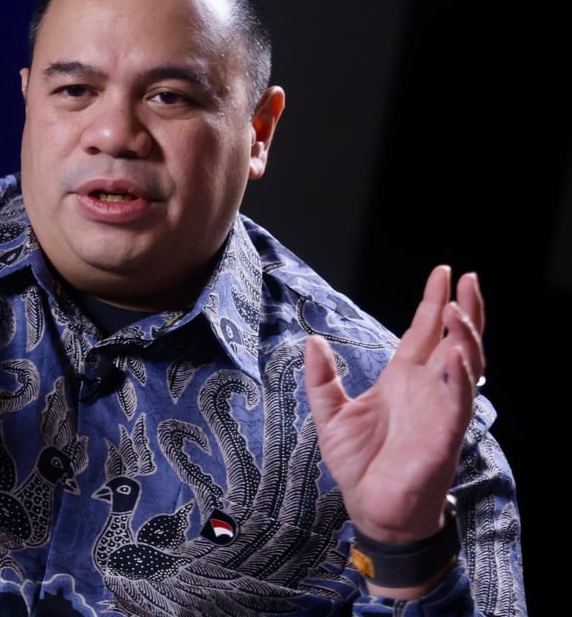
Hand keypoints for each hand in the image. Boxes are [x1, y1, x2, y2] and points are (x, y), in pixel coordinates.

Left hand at [303, 264, 483, 543]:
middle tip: (468, 277)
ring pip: (465, 363)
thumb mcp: (330, 414)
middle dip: (464, 308)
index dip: (435, 302)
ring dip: (465, 336)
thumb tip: (310, 341)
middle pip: (454, 339)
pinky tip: (456, 351)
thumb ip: (321, 378)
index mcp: (402, 378)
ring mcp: (441, 408)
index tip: (443, 272)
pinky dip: (460, 374)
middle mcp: (427, 388)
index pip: (424, 331)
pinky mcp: (446, 432)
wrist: (371, 506)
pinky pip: (460, 398)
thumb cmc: (358, 464)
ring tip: (458, 309)